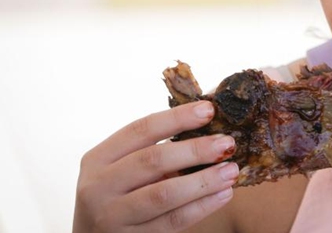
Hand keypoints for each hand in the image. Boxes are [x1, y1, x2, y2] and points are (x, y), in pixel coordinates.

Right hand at [73, 101, 237, 232]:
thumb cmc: (118, 196)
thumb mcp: (122, 169)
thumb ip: (154, 151)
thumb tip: (209, 128)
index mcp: (98, 158)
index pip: (140, 130)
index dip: (177, 118)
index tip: (209, 110)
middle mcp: (98, 186)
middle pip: (152, 160)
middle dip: (195, 150)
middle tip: (227, 143)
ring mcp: (112, 216)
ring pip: (163, 194)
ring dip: (203, 181)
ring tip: (231, 171)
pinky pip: (172, 221)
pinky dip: (202, 206)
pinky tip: (223, 194)